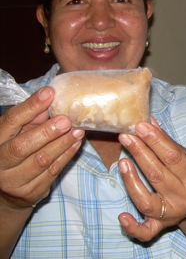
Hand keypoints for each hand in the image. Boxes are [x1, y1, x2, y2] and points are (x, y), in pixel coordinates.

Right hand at [0, 87, 83, 209]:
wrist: (7, 191)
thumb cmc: (15, 152)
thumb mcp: (18, 133)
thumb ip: (32, 119)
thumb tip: (51, 99)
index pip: (11, 121)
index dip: (30, 106)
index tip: (49, 93)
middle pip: (22, 146)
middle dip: (46, 132)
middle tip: (66, 120)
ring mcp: (13, 180)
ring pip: (41, 161)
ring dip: (62, 144)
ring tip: (78, 131)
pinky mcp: (31, 192)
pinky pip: (52, 172)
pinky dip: (66, 156)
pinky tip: (76, 144)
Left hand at [117, 119, 185, 241]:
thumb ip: (168, 142)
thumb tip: (148, 121)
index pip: (173, 157)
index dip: (156, 140)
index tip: (141, 125)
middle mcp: (185, 198)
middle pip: (158, 175)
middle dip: (140, 153)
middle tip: (127, 136)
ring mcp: (172, 214)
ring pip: (147, 201)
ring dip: (132, 181)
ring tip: (122, 161)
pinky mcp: (161, 226)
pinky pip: (146, 232)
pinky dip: (133, 227)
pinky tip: (122, 216)